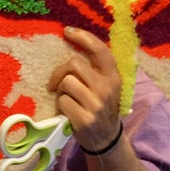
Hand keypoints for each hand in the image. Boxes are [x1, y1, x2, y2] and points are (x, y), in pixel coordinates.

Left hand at [47, 27, 122, 152]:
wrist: (106, 139)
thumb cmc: (99, 107)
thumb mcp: (105, 86)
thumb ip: (94, 70)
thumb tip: (71, 44)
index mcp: (113, 77)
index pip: (100, 50)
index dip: (83, 37)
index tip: (67, 31)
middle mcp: (108, 88)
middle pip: (74, 64)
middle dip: (60, 72)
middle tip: (56, 84)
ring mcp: (96, 104)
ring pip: (66, 83)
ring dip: (60, 91)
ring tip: (66, 99)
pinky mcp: (85, 119)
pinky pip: (62, 102)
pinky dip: (60, 106)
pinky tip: (67, 112)